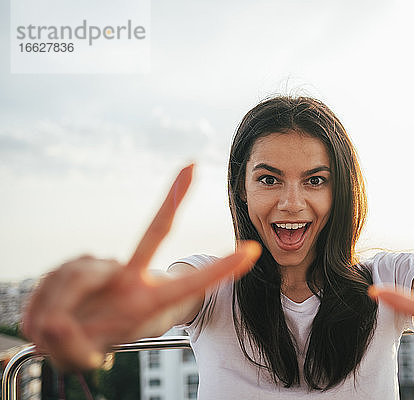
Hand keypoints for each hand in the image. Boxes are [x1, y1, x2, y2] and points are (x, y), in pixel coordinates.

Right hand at [22, 164, 261, 369]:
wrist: (64, 338)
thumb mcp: (85, 353)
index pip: (190, 282)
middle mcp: (131, 277)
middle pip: (155, 233)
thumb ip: (74, 344)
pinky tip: (46, 314)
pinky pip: (54, 276)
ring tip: (57, 327)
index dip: (221, 270)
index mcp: (146, 299)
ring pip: (81, 272)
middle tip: (192, 166)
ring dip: (59, 307)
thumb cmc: (87, 341)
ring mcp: (105, 267)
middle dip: (177, 197)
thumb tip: (55, 325)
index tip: (252, 252)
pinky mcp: (75, 262)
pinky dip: (43, 301)